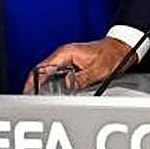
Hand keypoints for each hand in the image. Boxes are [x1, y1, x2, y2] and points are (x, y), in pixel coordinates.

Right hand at [21, 37, 136, 93]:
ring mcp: (68, 60)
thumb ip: (79, 80)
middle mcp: (64, 55)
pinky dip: (56, 84)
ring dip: (47, 86)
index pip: (41, 68)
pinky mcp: (72, 65)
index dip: (32, 81)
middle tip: (35, 99)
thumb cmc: (111, 55)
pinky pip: (60, 76)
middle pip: (43, 72)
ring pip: (51, 75)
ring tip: (44, 98)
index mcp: (65, 53)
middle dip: (37, 86)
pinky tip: (58, 93)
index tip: (28, 92)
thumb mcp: (96, 70)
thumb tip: (65, 87)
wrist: (121, 48)